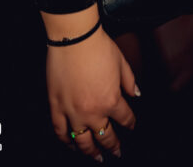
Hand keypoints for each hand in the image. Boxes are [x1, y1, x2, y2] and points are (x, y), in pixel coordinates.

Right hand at [46, 26, 138, 159]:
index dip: (130, 123)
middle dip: (113, 146)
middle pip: (105, 136)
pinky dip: (65, 141)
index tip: (131, 126)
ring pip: (82, 141)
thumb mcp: (121, 62)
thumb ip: (130, 81)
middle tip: (116, 152)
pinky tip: (71, 145)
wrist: (74, 38)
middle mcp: (92, 111)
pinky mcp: (56, 107)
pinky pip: (60, 131)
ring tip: (96, 158)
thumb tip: (136, 94)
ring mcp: (72, 112)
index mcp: (111, 100)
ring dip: (91, 152)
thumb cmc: (98, 47)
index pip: (125, 118)